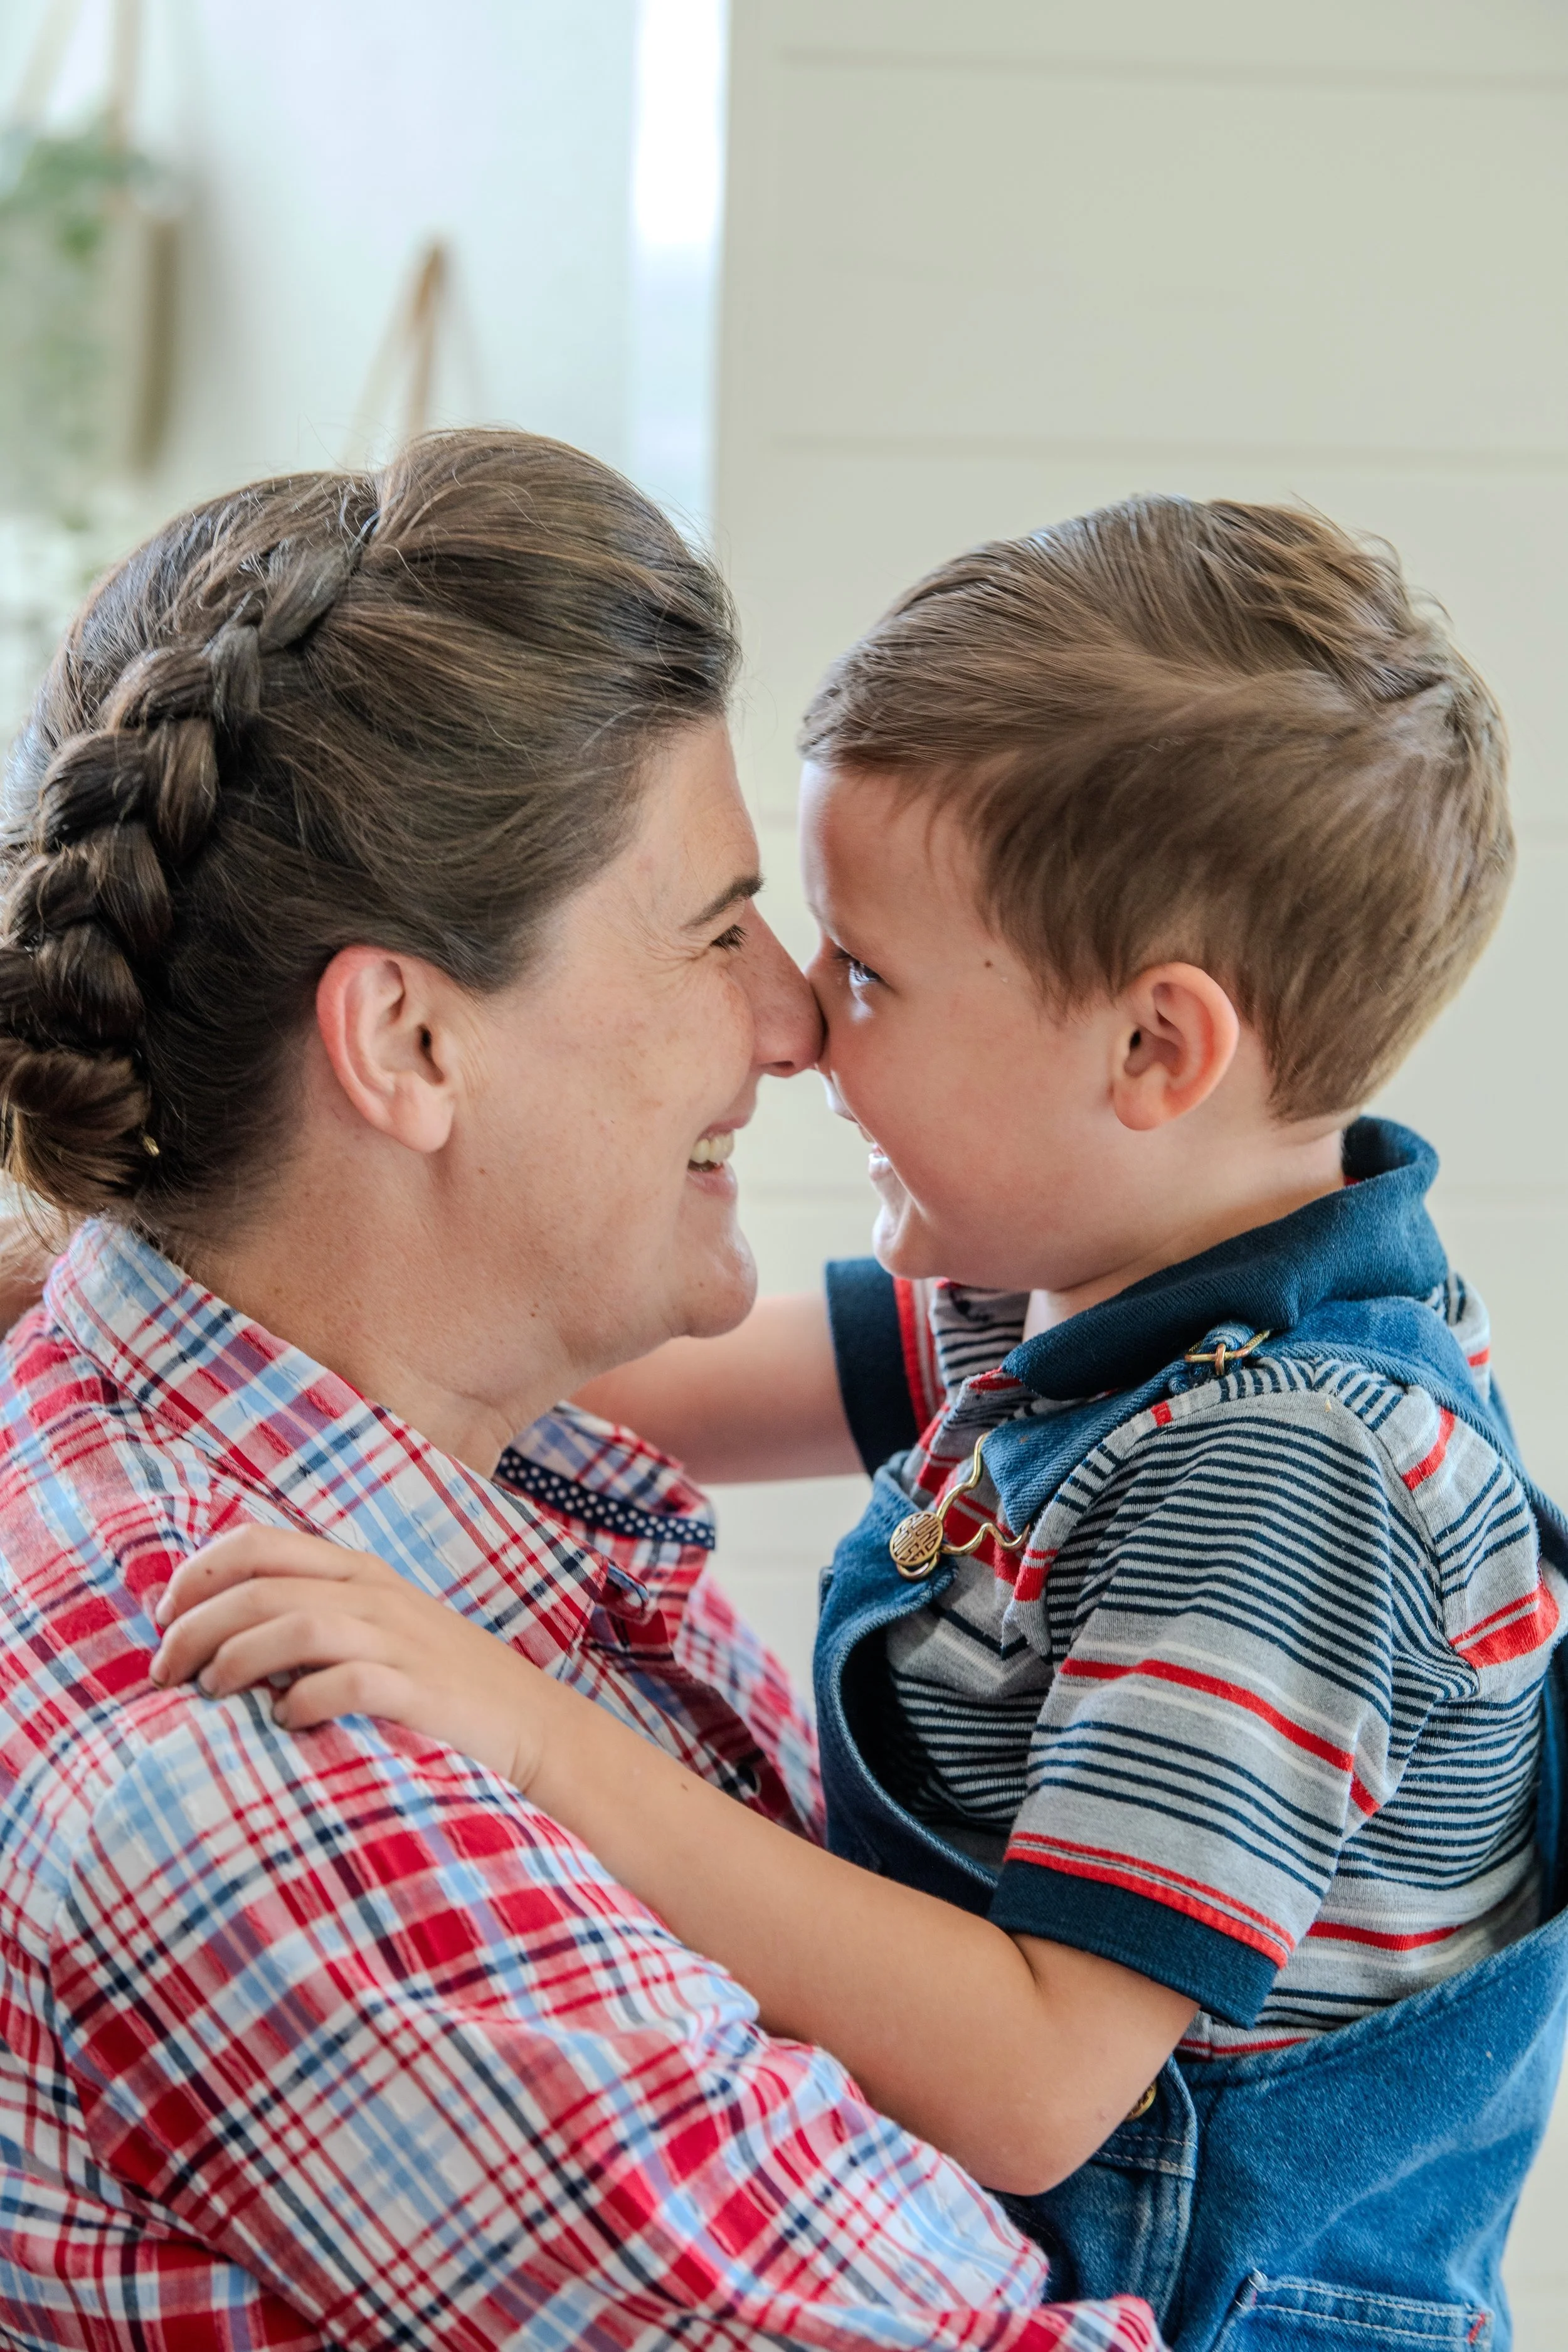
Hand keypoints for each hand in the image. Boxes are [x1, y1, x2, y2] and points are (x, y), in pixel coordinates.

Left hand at [149, 1525, 551, 1790]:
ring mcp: (401, 1640)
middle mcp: (375, 1595)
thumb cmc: (440, 1682)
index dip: (196, 1574)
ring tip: (210, 1693)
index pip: (258, 1542)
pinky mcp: (421, 1690)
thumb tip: (219, 1631)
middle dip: (195, 1625)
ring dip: (236, 1657)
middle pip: (261, 1585)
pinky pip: (349, 1682)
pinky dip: (303, 1699)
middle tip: (164, 1671)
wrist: (532, 1724)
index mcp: (358, 1571)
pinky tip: (285, 1721)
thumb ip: (313, 1614)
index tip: (164, 1618)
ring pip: (295, 1624)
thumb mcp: (379, 1627)